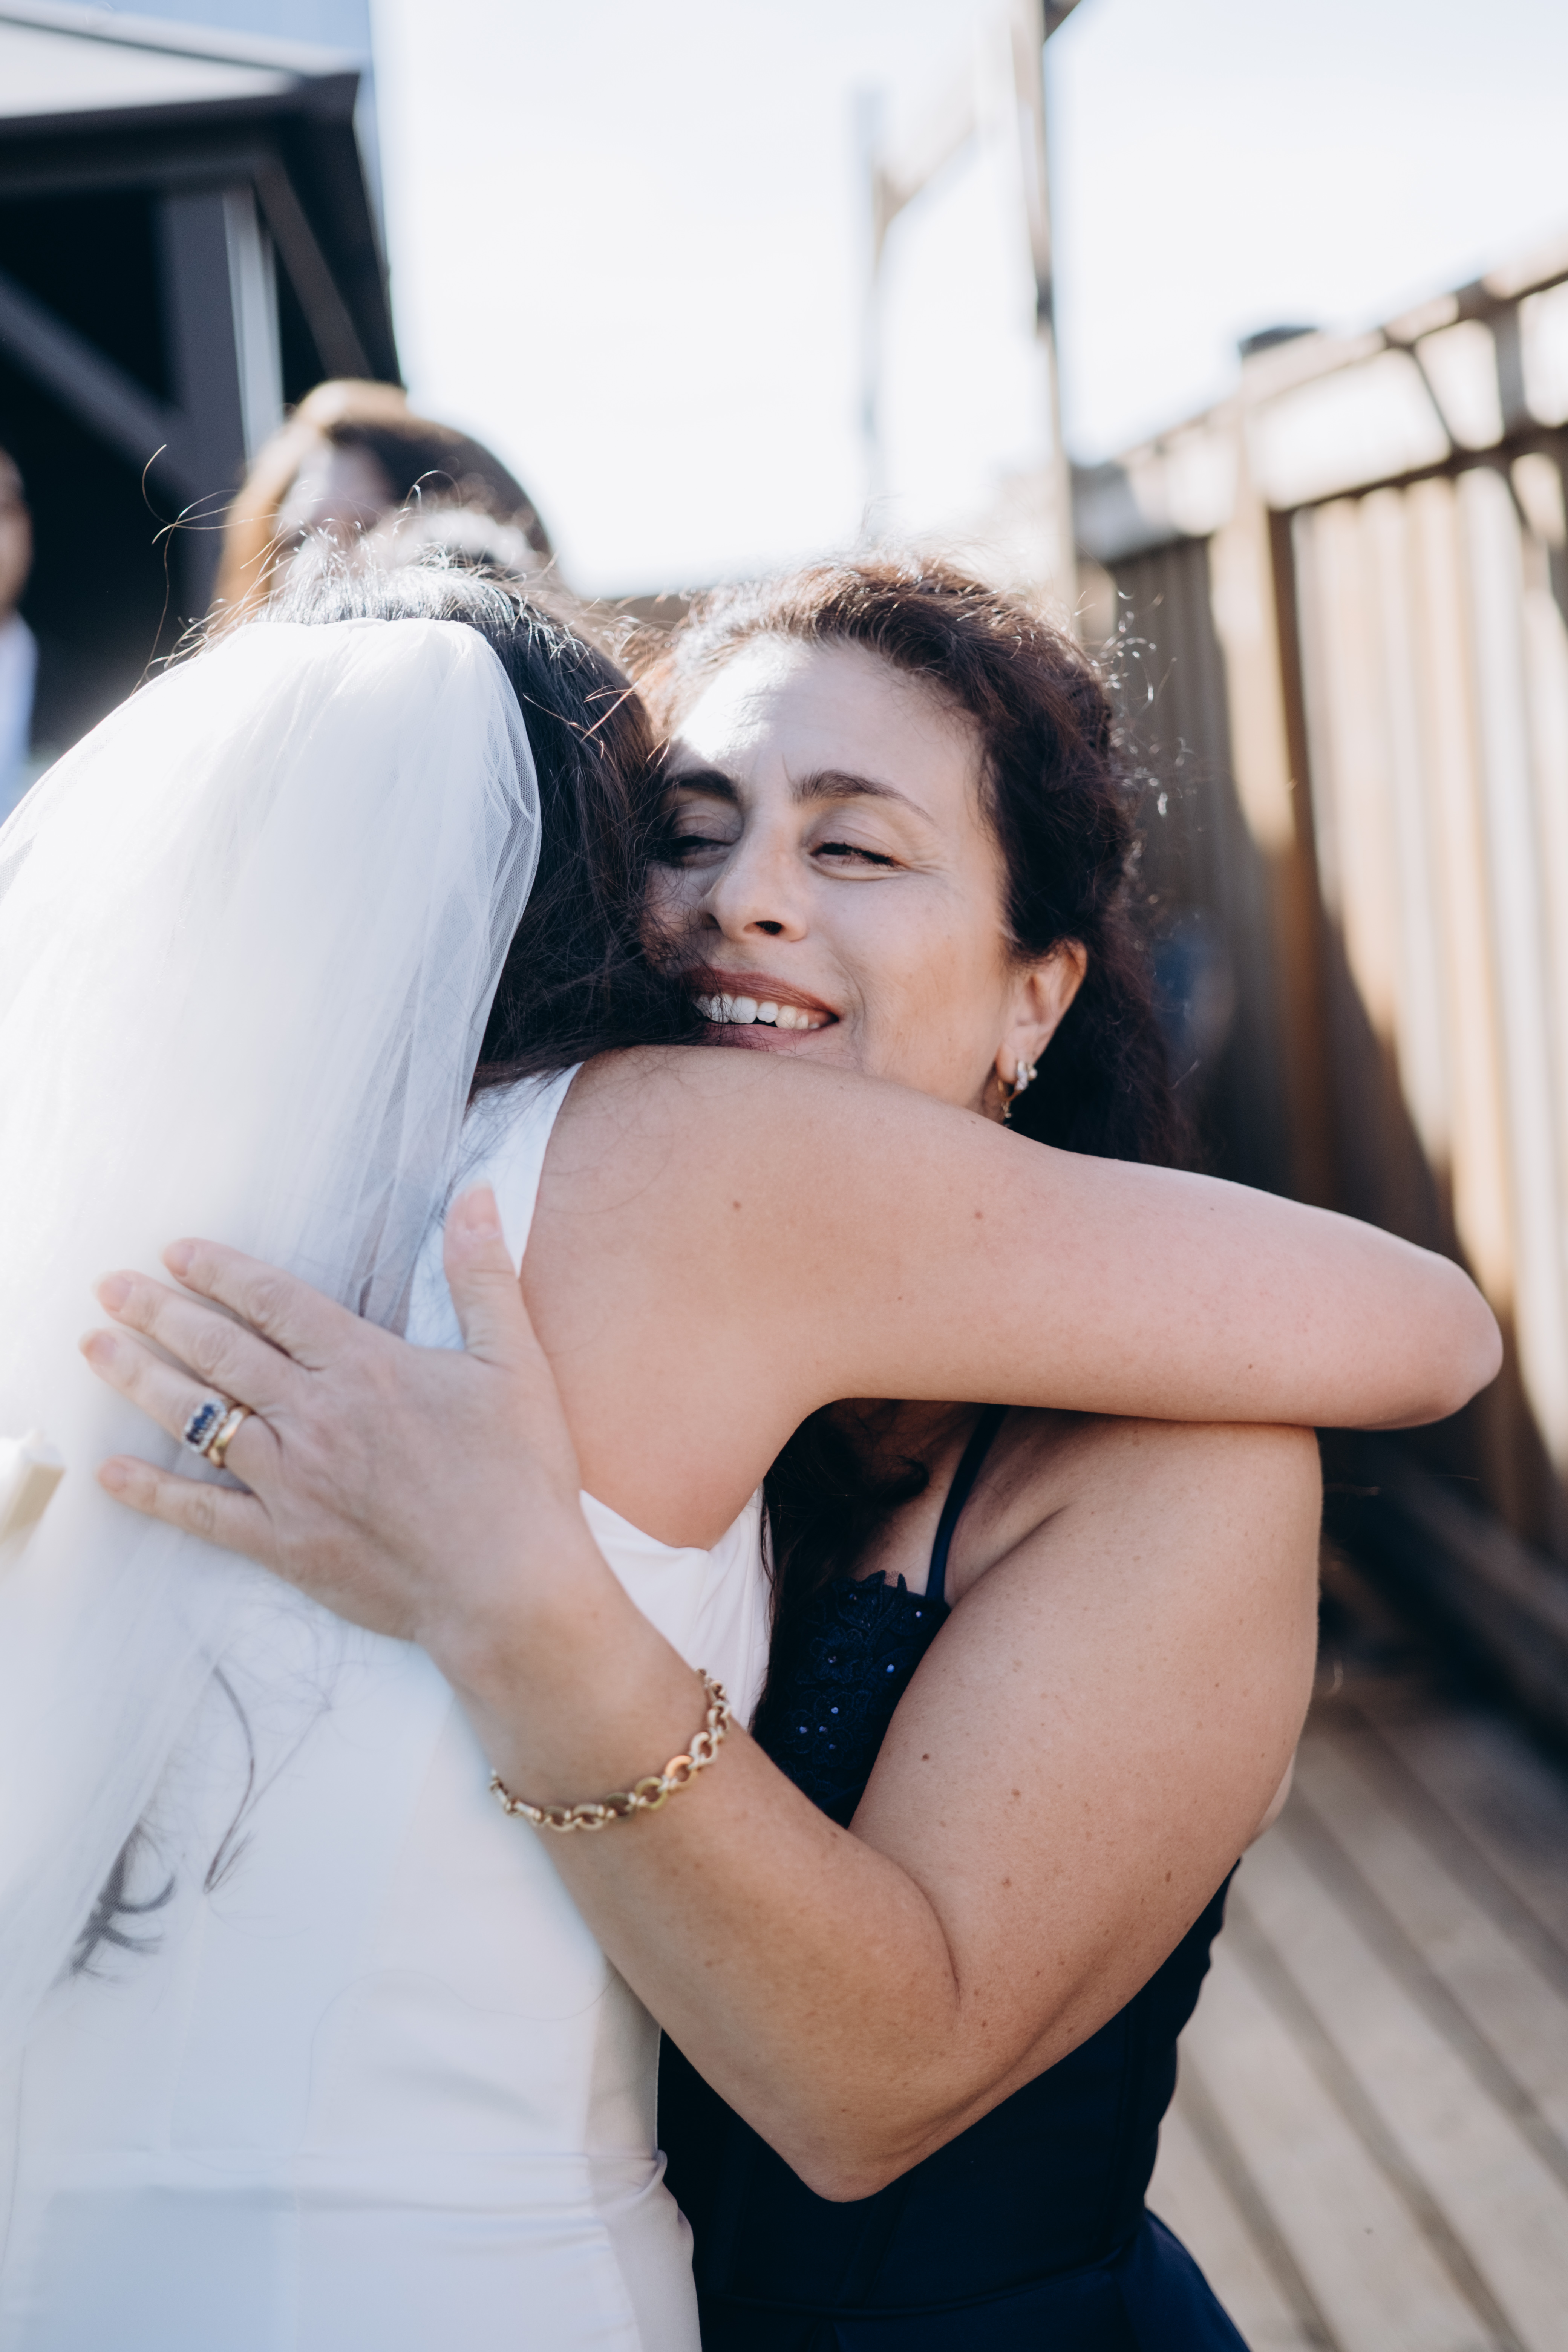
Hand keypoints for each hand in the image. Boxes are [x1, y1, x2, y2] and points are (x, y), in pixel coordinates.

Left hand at [80, 1188, 597, 1678]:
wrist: (509, 1585)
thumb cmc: (518, 1475)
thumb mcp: (514, 1361)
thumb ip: (483, 1274)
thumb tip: (479, 1196)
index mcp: (364, 1366)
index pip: (273, 1302)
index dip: (220, 1272)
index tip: (176, 1254)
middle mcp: (315, 1416)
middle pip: (219, 1351)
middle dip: (157, 1313)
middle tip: (110, 1288)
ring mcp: (292, 1481)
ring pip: (198, 1419)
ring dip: (141, 1380)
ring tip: (97, 1351)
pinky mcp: (284, 1542)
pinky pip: (202, 1513)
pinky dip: (152, 1493)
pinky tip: (111, 1472)